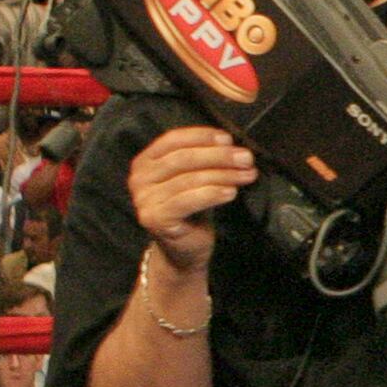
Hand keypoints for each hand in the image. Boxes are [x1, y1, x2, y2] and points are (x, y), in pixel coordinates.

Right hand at [126, 125, 253, 272]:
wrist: (185, 250)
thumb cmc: (192, 210)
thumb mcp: (195, 178)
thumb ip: (204, 159)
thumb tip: (233, 145)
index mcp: (145, 162)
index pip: (172, 139)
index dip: (202, 136)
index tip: (229, 139)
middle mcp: (139, 179)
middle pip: (183, 158)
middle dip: (219, 156)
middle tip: (246, 158)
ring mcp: (144, 199)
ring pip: (189, 179)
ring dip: (224, 174)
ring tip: (247, 175)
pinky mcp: (155, 218)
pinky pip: (188, 200)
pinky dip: (213, 193)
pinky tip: (231, 192)